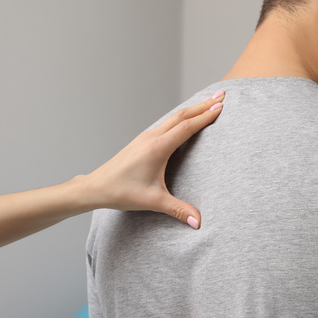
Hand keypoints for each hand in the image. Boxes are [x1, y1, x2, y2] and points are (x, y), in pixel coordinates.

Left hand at [78, 92, 224, 227]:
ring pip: (173, 117)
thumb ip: (178, 210)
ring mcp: (146, 137)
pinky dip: (180, 117)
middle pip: (182, 115)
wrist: (96, 187)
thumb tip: (199, 223)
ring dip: (192, 109)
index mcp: (157, 148)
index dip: (206, 116)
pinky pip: (165, 123)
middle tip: (222, 94)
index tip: (221, 106)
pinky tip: (185, 118)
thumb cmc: (122, 192)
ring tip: (208, 102)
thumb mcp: (153, 201)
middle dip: (203, 105)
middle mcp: (152, 138)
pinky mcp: (142, 141)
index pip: (187, 127)